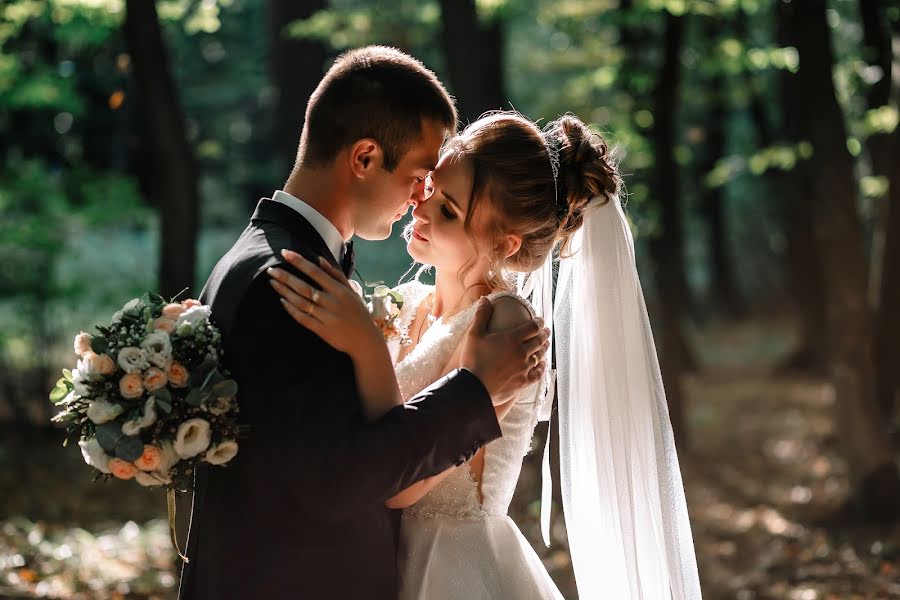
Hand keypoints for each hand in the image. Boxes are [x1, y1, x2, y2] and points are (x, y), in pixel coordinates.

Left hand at [267, 249, 381, 354]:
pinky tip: (282, 301)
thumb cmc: (357, 312)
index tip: (285, 253)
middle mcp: (332, 302)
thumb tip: (319, 259)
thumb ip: (335, 274)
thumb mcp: (351, 291)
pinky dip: (291, 309)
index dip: (299, 262)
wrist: (365, 339)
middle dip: (286, 277)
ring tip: (273, 283)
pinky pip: (302, 318)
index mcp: (339, 290)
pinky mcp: (321, 330)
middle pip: (304, 287)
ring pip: (301, 302)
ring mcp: (326, 317)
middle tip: (271, 270)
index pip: (315, 272)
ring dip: (285, 292)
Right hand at [459, 298, 549, 405]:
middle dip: (544, 334)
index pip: (532, 327)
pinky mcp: (523, 382)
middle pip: (539, 340)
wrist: (473, 388)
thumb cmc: (473, 360)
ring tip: (545, 344)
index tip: (540, 320)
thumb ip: (482, 315)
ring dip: (544, 348)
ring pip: (540, 355)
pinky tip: (542, 364)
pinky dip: (542, 367)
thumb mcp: (474, 334)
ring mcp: (524, 368)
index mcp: (512, 338)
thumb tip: (485, 300)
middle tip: (545, 331)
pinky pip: (538, 373)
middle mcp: (522, 352)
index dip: (538, 322)